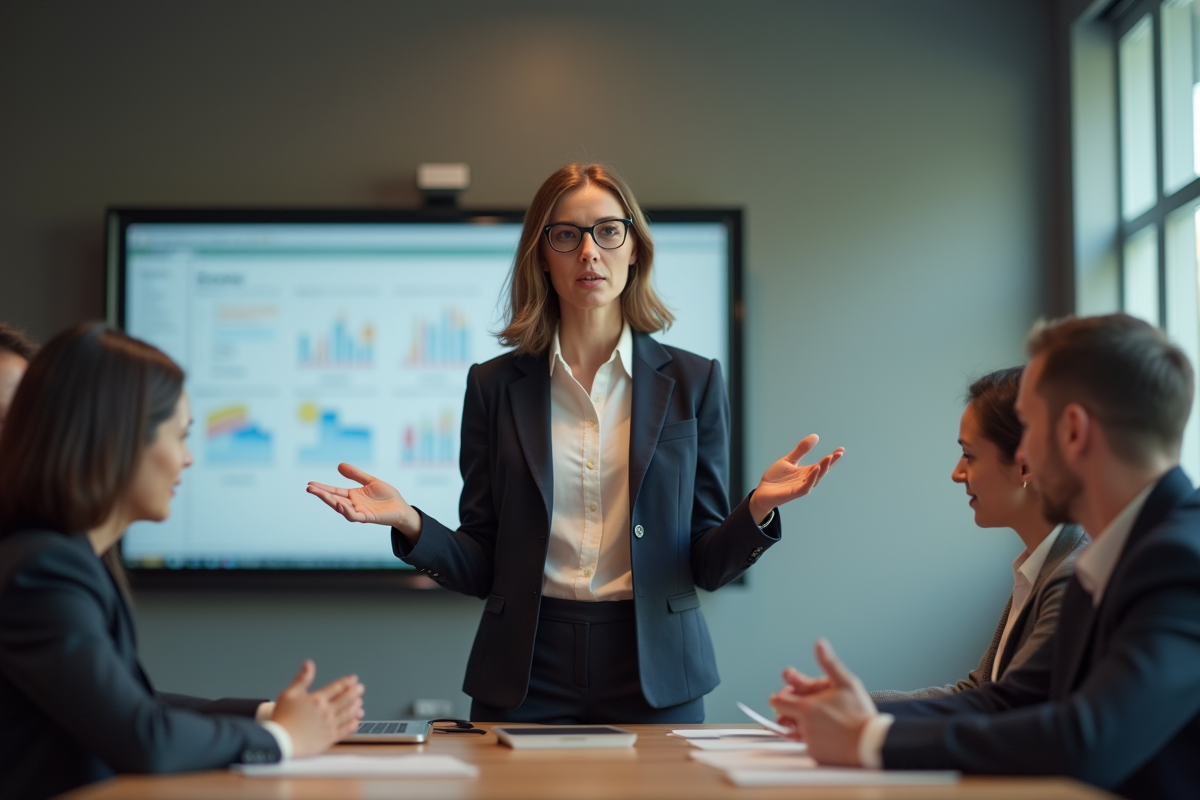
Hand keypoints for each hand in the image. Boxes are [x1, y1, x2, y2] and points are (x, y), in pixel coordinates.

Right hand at [271, 660, 364, 758]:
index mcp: (317, 699)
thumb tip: (308, 665)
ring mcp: (329, 725)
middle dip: (355, 692)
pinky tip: (356, 721)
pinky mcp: (329, 738)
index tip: (353, 679)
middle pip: (346, 699)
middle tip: (360, 688)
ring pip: (348, 713)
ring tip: (359, 702)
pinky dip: (353, 724)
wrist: (280, 742)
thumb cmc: (282, 719)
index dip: (347, 682)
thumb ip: (301, 679)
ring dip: (356, 706)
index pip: (337, 687)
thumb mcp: (288, 694)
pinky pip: (346, 730)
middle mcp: (326, 711)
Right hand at [307, 463, 421, 538]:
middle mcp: (353, 504)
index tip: (310, 484)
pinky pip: (354, 516)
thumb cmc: (387, 496)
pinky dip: (347, 511)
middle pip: (333, 499)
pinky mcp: (367, 517)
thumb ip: (356, 475)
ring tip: (320, 494)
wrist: (401, 508)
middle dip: (321, 494)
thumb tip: (339, 465)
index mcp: (353, 496)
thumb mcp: (370, 481)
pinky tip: (340, 504)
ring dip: (330, 501)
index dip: (322, 488)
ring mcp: (359, 511)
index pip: (334, 491)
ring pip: (340, 508)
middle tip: (309, 488)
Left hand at [749, 435, 843, 522]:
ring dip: (822, 468)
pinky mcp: (794, 493)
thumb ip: (801, 450)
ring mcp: (801, 486)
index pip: (822, 464)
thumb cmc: (776, 478)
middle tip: (838, 453)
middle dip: (830, 462)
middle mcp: (807, 479)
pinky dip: (811, 478)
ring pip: (815, 478)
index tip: (841, 450)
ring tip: (828, 458)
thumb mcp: (789, 460)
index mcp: (807, 471)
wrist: (762, 492)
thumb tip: (816, 436)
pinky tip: (815, 469)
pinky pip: (805, 487)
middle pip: (822, 470)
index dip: (832, 458)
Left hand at [768, 640, 874, 765]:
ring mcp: (809, 742)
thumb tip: (819, 644)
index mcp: (807, 707)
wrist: (871, 743)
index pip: (777, 701)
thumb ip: (829, 663)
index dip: (782, 696)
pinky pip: (808, 745)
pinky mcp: (816, 755)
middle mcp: (804, 726)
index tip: (790, 694)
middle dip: (790, 711)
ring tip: (821, 720)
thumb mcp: (847, 682)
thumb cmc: (860, 713)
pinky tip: (829, 734)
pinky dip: (814, 740)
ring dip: (802, 725)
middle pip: (783, 718)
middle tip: (806, 707)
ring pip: (796, 732)